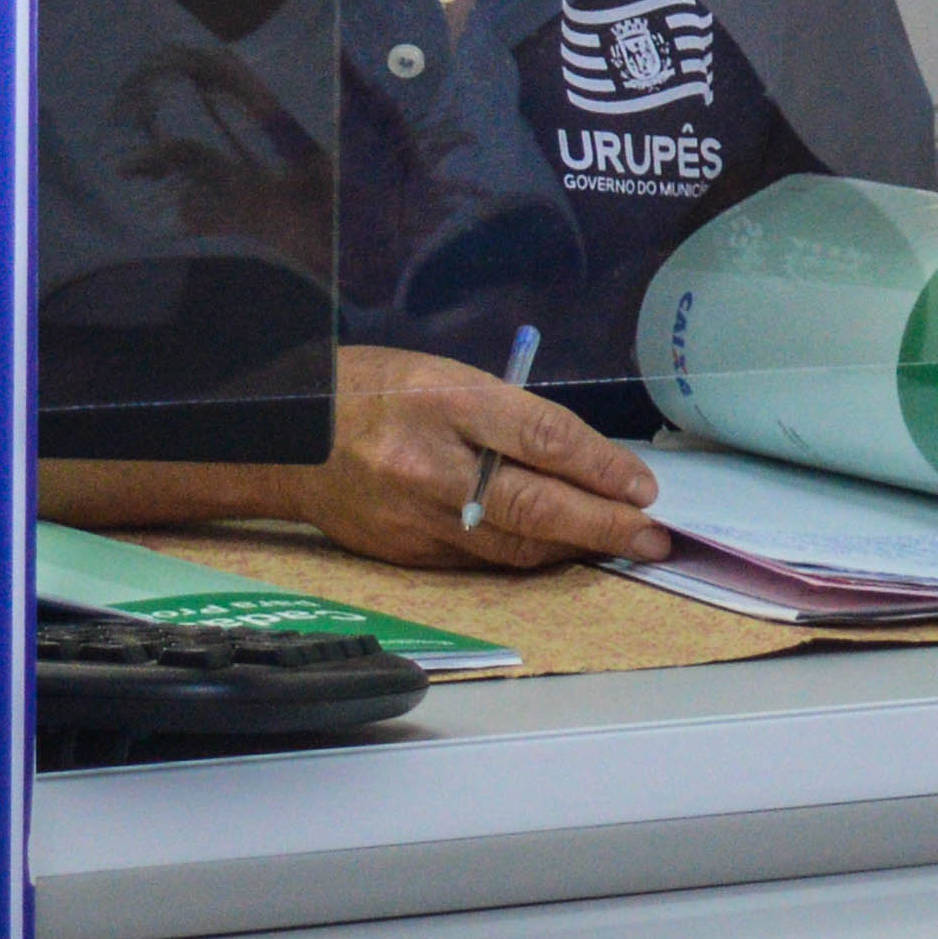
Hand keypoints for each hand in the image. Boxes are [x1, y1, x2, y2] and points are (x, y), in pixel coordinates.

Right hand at [302, 342, 673, 572]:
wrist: (286, 441)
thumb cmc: (373, 393)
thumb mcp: (445, 378)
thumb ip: (508, 416)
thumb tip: (581, 459)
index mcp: (445, 401)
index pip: (543, 438)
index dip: (601, 466)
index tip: (642, 486)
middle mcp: (431, 464)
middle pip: (535, 504)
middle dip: (603, 524)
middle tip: (651, 534)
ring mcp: (416, 515)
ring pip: (514, 544)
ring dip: (573, 548)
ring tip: (619, 545)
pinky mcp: (408, 552)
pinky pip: (484, 560)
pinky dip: (528, 557)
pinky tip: (559, 551)